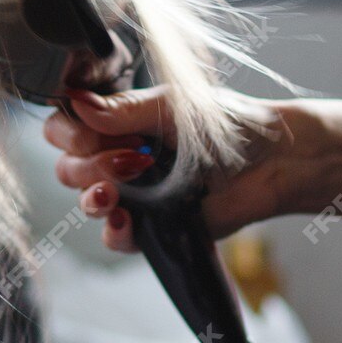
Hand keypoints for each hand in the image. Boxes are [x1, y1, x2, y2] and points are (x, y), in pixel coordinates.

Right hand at [44, 88, 341, 251]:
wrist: (276, 160)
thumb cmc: (229, 124)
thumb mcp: (172, 107)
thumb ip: (123, 109)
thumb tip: (76, 103)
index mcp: (119, 123)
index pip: (65, 128)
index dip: (67, 133)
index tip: (88, 132)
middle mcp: (119, 157)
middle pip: (68, 168)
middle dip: (86, 165)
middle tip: (128, 159)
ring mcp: (135, 194)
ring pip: (86, 202)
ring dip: (92, 197)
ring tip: (114, 192)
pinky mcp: (154, 227)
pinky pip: (116, 239)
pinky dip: (114, 232)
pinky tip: (126, 220)